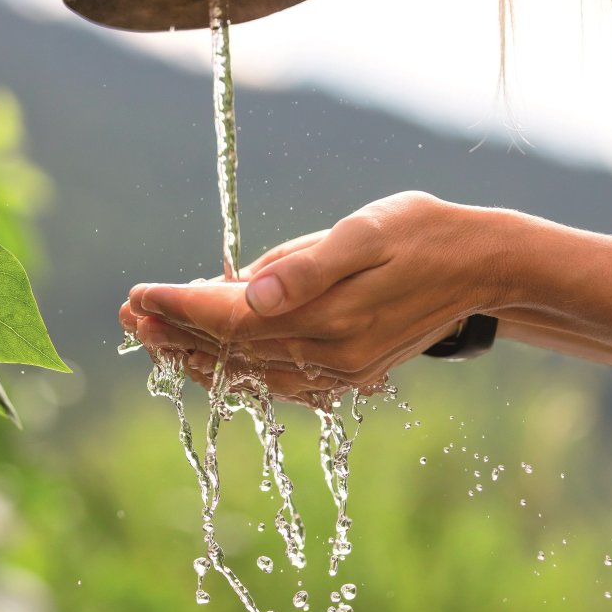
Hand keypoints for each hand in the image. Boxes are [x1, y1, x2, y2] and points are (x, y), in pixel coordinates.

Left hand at [120, 191, 513, 390]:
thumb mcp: (368, 231)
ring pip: (249, 373)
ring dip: (196, 354)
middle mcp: (330, 357)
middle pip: (230, 351)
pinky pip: (277, 381)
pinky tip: (212, 358)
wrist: (484, 265)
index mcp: (328, 319)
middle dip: (173, 331)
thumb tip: (250, 292)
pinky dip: (237, 369)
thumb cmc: (424, 232)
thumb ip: (307, 266)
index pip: (230, 319)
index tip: (138, 290)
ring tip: (152, 334)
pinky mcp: (349, 375)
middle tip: (128, 312)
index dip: (178, 305)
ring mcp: (340, 373)